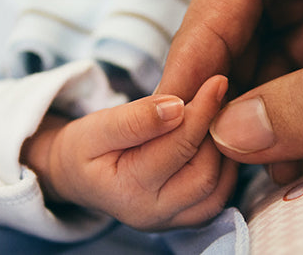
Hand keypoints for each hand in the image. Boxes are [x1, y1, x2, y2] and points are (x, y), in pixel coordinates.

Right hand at [21, 76, 237, 229]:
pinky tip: (215, 140)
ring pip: (218, 189)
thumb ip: (135, 119)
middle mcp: (152, 214)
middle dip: (215, 133)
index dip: (202, 111)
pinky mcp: (184, 219)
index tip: (217, 81)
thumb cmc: (86, 147)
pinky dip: (225, 167)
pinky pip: (218, 197)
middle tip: (219, 97)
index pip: (178, 148)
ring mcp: (170, 221)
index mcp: (128, 191)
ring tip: (217, 116)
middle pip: (204, 174)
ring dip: (224, 150)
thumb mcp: (98, 127)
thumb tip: (177, 107)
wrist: (78, 176)